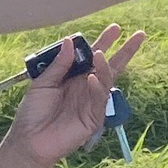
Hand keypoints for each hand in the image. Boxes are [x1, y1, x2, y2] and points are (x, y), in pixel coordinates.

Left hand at [1, 24, 145, 167]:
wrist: (29, 140)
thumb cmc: (33, 112)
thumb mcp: (42, 83)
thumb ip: (58, 64)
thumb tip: (71, 41)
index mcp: (75, 77)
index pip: (93, 57)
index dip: (105, 42)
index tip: (116, 28)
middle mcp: (86, 87)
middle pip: (109, 66)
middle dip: (125, 51)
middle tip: (138, 35)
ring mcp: (91, 103)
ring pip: (106, 81)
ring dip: (105, 67)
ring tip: (100, 55)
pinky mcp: (93, 119)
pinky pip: (99, 100)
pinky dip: (97, 88)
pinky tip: (92, 78)